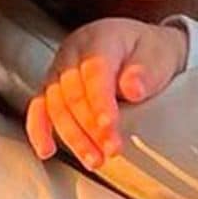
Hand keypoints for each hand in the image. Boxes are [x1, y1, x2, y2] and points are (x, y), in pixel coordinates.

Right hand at [23, 18, 187, 167]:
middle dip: (91, 126)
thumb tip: (133, 89)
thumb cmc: (150, 52)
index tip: (109, 125)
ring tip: (94, 160)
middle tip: (111, 150)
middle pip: (73, 92)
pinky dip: (39, 130)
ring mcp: (59, 69)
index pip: (95, 71)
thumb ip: (145, 72)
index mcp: (100, 38)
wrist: (142, 48)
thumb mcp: (158, 56)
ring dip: (73, 136)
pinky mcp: (52, 87)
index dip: (100, 101)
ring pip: (55, 105)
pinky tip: (46, 150)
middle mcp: (73, 51)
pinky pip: (39, 108)